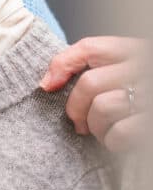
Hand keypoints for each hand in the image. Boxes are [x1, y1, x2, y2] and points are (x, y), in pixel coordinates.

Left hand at [41, 36, 150, 151]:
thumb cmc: (133, 93)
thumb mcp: (117, 71)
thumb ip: (82, 65)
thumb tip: (47, 84)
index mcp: (133, 51)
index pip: (90, 48)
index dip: (62, 65)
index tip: (48, 86)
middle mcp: (142, 69)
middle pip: (90, 83)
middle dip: (76, 109)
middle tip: (79, 123)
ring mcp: (148, 95)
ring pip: (102, 108)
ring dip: (95, 127)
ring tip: (101, 131)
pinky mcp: (150, 121)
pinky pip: (120, 132)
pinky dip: (112, 141)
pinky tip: (116, 140)